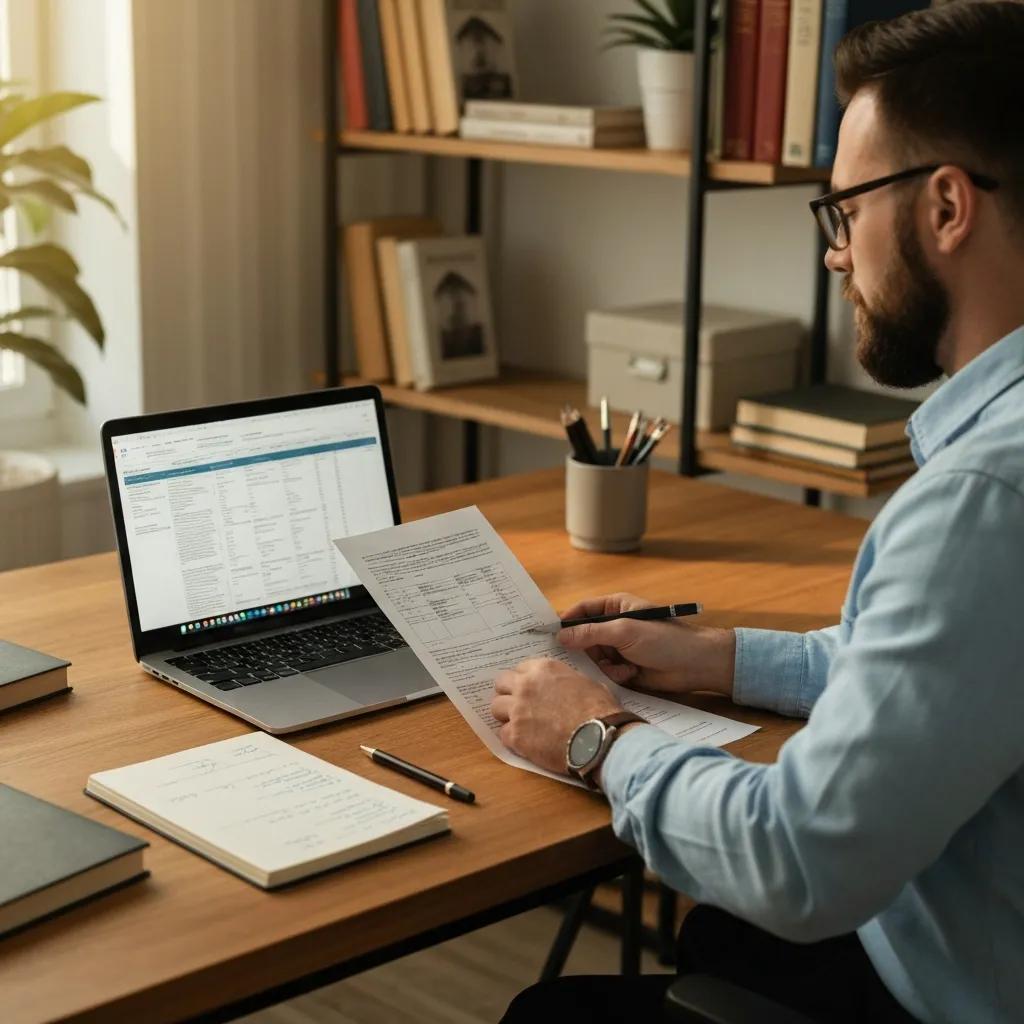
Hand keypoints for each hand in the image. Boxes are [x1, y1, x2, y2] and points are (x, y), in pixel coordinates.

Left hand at [491, 658, 623, 774]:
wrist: (598, 738)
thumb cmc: (599, 710)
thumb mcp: (584, 682)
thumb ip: (564, 680)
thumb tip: (562, 687)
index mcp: (543, 669)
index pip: (520, 669)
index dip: (525, 680)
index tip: (530, 690)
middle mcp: (525, 685)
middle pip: (501, 684)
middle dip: (509, 693)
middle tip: (520, 705)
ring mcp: (517, 710)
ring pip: (496, 708)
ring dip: (507, 715)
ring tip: (521, 724)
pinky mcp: (515, 735)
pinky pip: (503, 734)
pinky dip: (513, 738)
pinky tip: (526, 742)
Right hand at [558, 593, 735, 697]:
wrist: (696, 665)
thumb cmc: (665, 639)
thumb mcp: (625, 631)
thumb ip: (591, 633)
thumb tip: (561, 636)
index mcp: (615, 607)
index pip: (582, 610)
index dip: (565, 621)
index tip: (548, 634)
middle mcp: (614, 626)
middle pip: (584, 637)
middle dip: (585, 650)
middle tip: (584, 659)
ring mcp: (619, 647)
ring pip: (593, 658)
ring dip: (604, 665)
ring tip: (621, 667)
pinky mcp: (625, 668)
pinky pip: (605, 672)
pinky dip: (615, 675)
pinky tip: (630, 674)